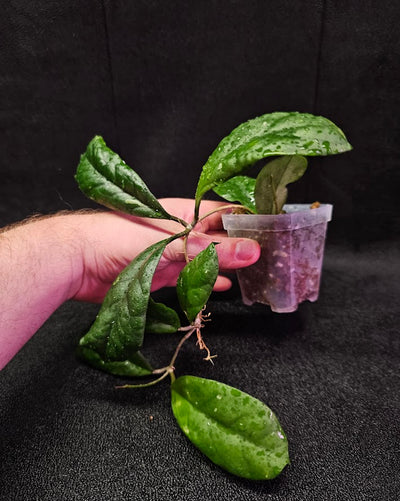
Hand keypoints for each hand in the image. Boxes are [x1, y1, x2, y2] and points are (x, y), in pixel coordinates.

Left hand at [74, 198, 259, 302]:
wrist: (76, 262)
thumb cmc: (118, 238)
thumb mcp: (171, 243)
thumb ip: (210, 249)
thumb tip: (251, 250)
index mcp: (184, 213)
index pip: (225, 213)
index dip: (249, 222)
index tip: (275, 235)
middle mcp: (181, 231)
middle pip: (219, 238)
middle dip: (242, 248)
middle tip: (271, 261)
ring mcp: (172, 254)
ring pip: (208, 260)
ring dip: (227, 267)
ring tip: (255, 276)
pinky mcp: (162, 274)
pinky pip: (192, 278)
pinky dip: (208, 283)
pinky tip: (225, 288)